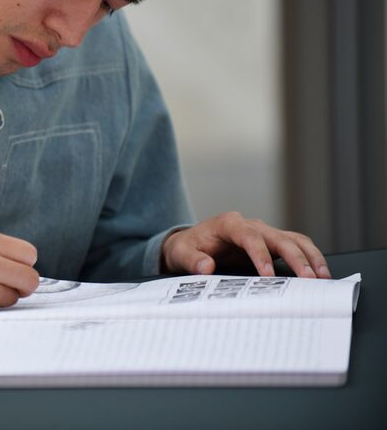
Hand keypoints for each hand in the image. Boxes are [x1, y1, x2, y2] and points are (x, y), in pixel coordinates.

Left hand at [161, 212, 331, 278]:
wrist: (190, 243)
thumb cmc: (187, 248)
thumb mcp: (180, 254)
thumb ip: (192, 260)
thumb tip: (205, 267)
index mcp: (228, 224)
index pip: (249, 237)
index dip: (260, 255)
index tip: (267, 276)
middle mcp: (250, 225)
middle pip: (278, 237)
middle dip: (296, 258)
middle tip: (309, 279)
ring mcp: (262, 232)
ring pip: (293, 239)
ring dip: (310, 257)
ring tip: (323, 278)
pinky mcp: (271, 242)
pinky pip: (294, 246)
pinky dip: (309, 257)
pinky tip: (319, 273)